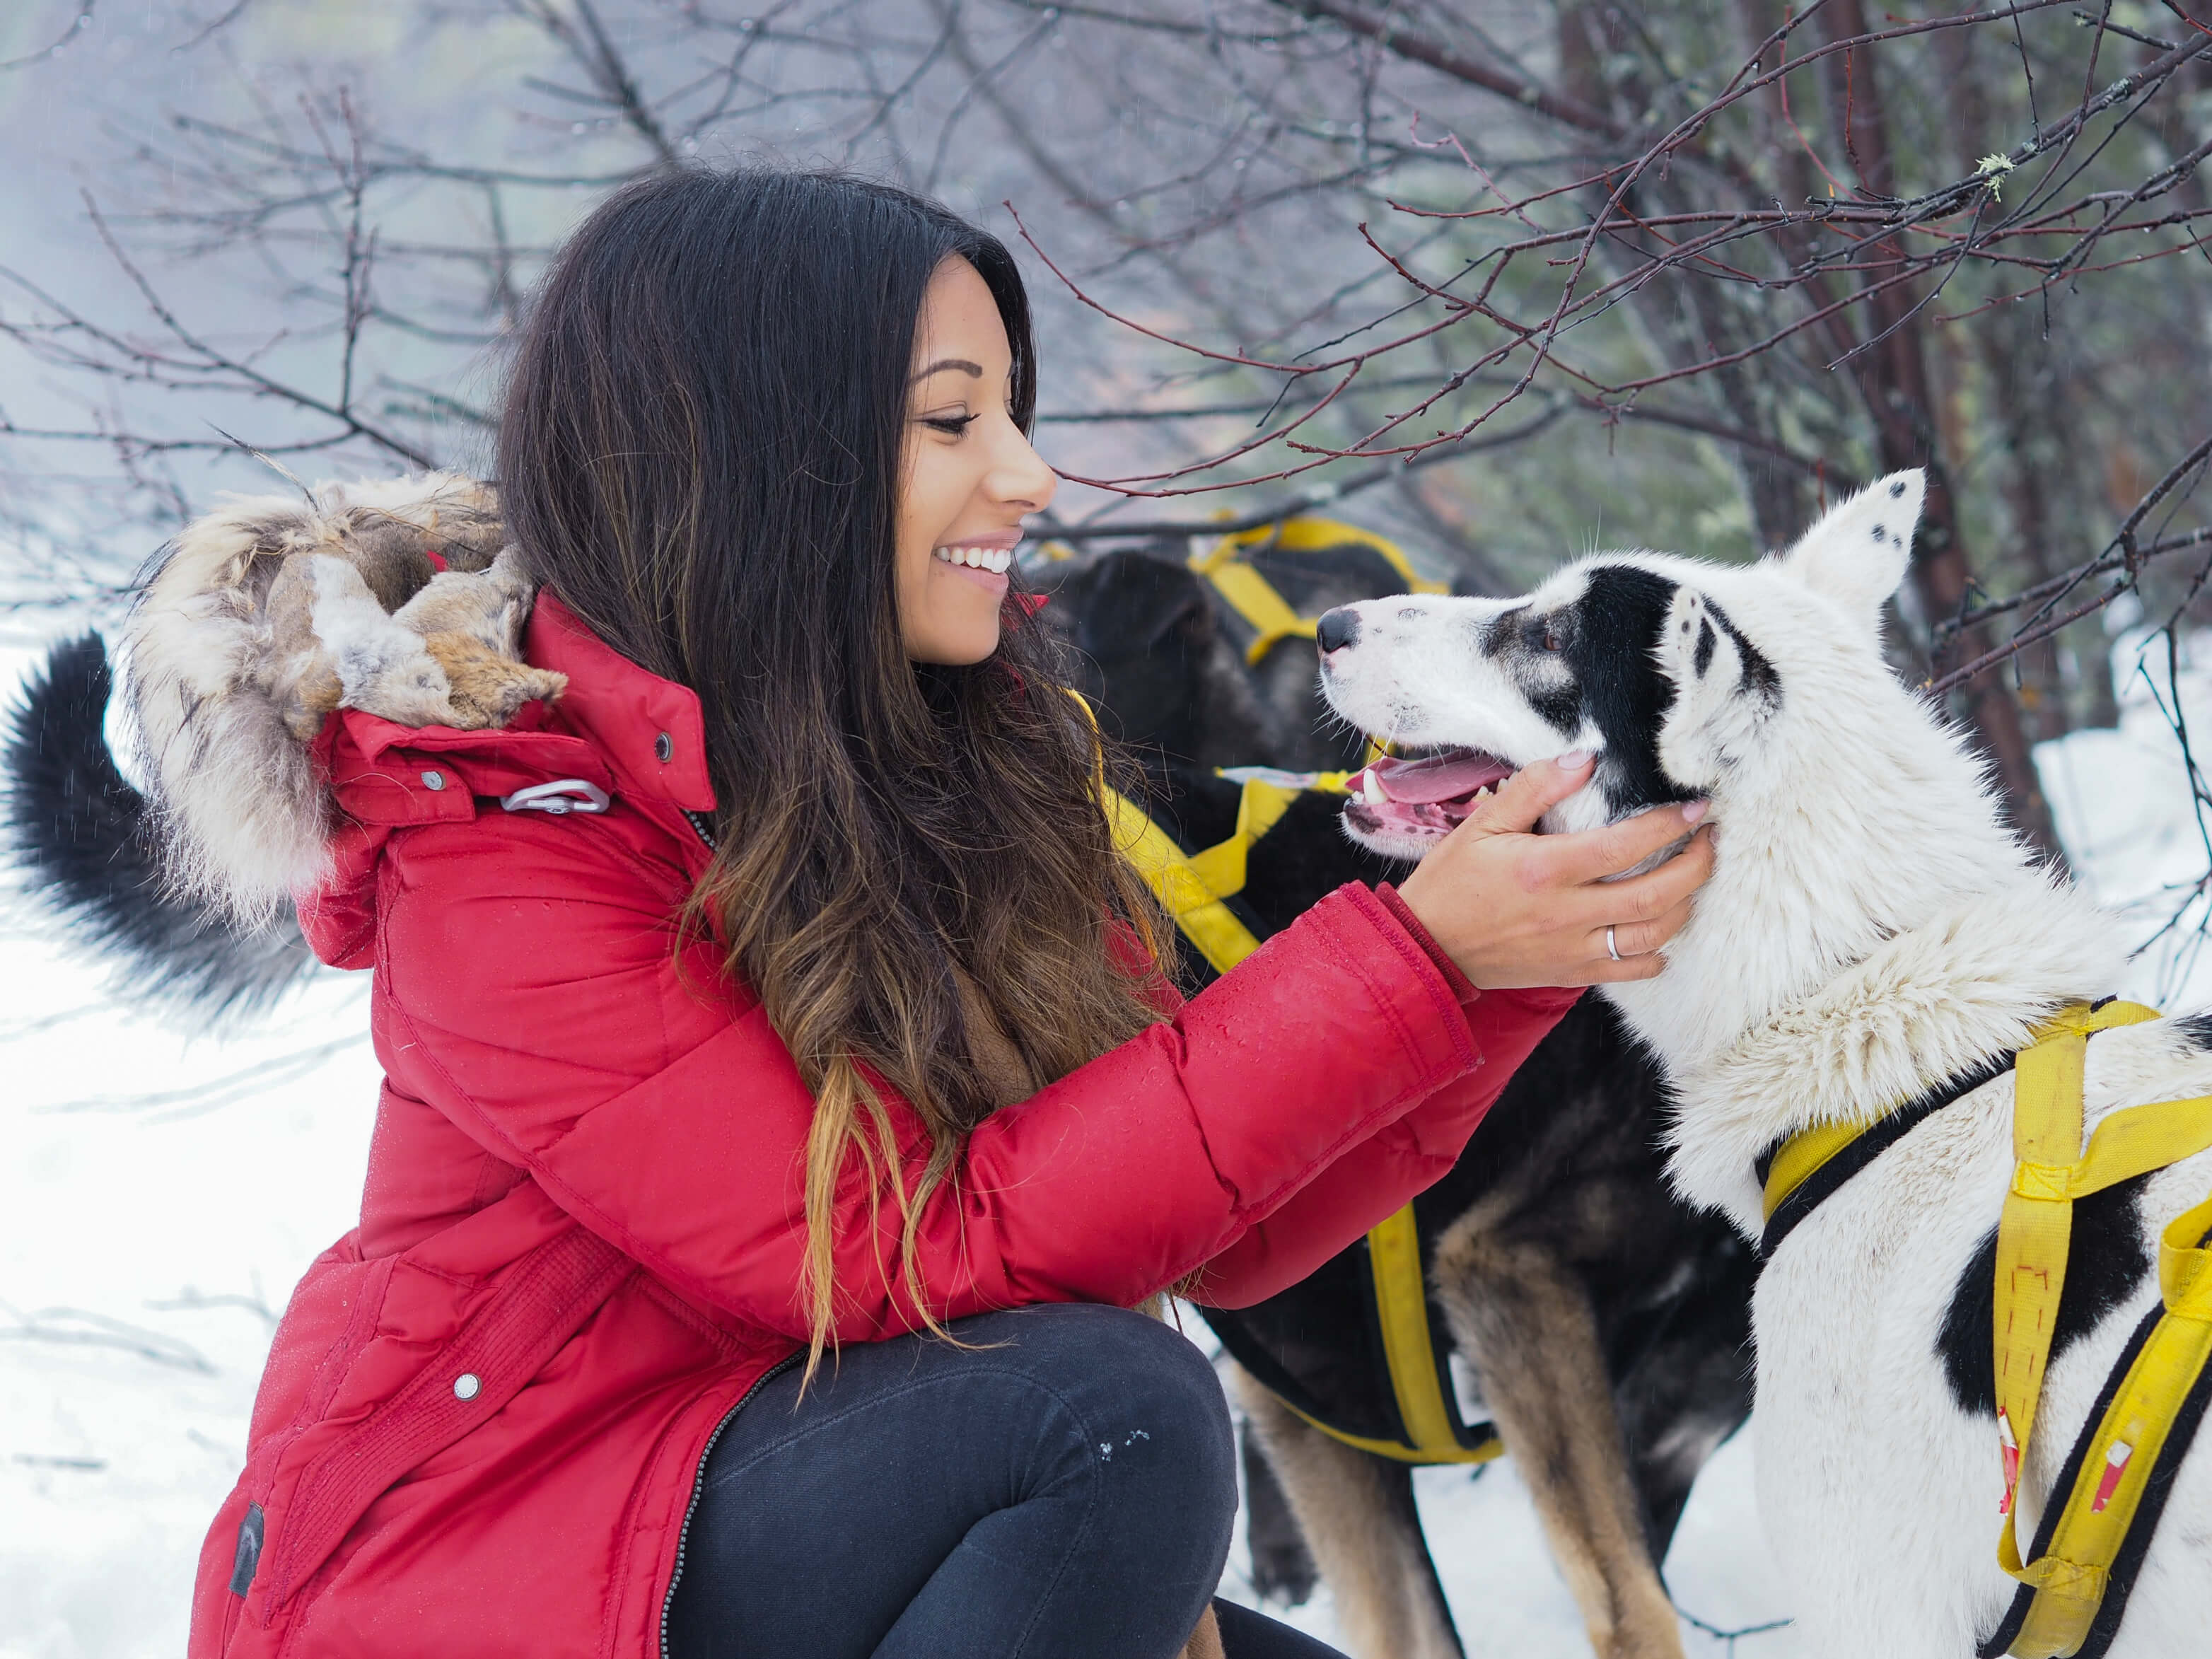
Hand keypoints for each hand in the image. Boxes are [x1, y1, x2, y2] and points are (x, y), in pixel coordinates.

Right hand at [1395, 753, 1714, 989]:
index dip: (1672, 824)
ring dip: (1686, 905)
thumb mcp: (1483, 823)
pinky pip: (1633, 971)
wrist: (1427, 947)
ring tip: (1693, 878)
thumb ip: (1534, 788)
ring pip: (1655, 934)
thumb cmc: (1451, 882)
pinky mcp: (1572, 973)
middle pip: (1658, 893)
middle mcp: (1567, 913)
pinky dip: (1659, 953)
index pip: (1628, 844)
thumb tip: (1585, 759)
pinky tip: (1660, 929)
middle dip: (1698, 865)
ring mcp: (1573, 948)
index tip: (1697, 807)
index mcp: (1546, 869)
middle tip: (1709, 840)